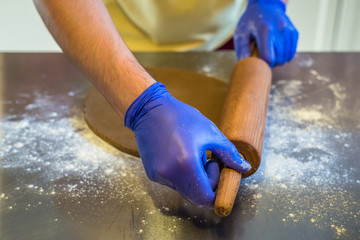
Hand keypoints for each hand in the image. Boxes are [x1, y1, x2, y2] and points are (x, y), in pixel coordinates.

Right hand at [125, 82, 250, 206]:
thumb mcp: (210, 132)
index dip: (216, 191)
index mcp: (186, 164)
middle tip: (207, 162)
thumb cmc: (181, 117)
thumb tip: (243, 167)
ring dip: (193, 179)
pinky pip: (172, 183)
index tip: (217, 171)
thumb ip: (229, 154)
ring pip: (184, 190)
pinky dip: (181, 175)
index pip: (205, 198)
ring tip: (192, 155)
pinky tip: (179, 155)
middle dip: (206, 184)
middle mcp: (170, 174)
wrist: (149, 110)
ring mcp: (159, 175)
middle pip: (195, 197)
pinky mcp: (152, 173)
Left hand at [234, 0, 297, 66]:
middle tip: (261, 58)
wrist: (265, 5)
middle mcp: (279, 30)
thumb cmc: (250, 21)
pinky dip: (284, 56)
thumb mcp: (241, 33)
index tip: (257, 62)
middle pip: (278, 59)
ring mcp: (288, 31)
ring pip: (286, 58)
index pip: (268, 58)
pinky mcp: (294, 32)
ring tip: (268, 54)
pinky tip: (276, 51)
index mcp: (264, 31)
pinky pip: (291, 53)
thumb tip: (246, 67)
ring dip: (277, 61)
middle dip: (270, 64)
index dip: (263, 65)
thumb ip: (242, 51)